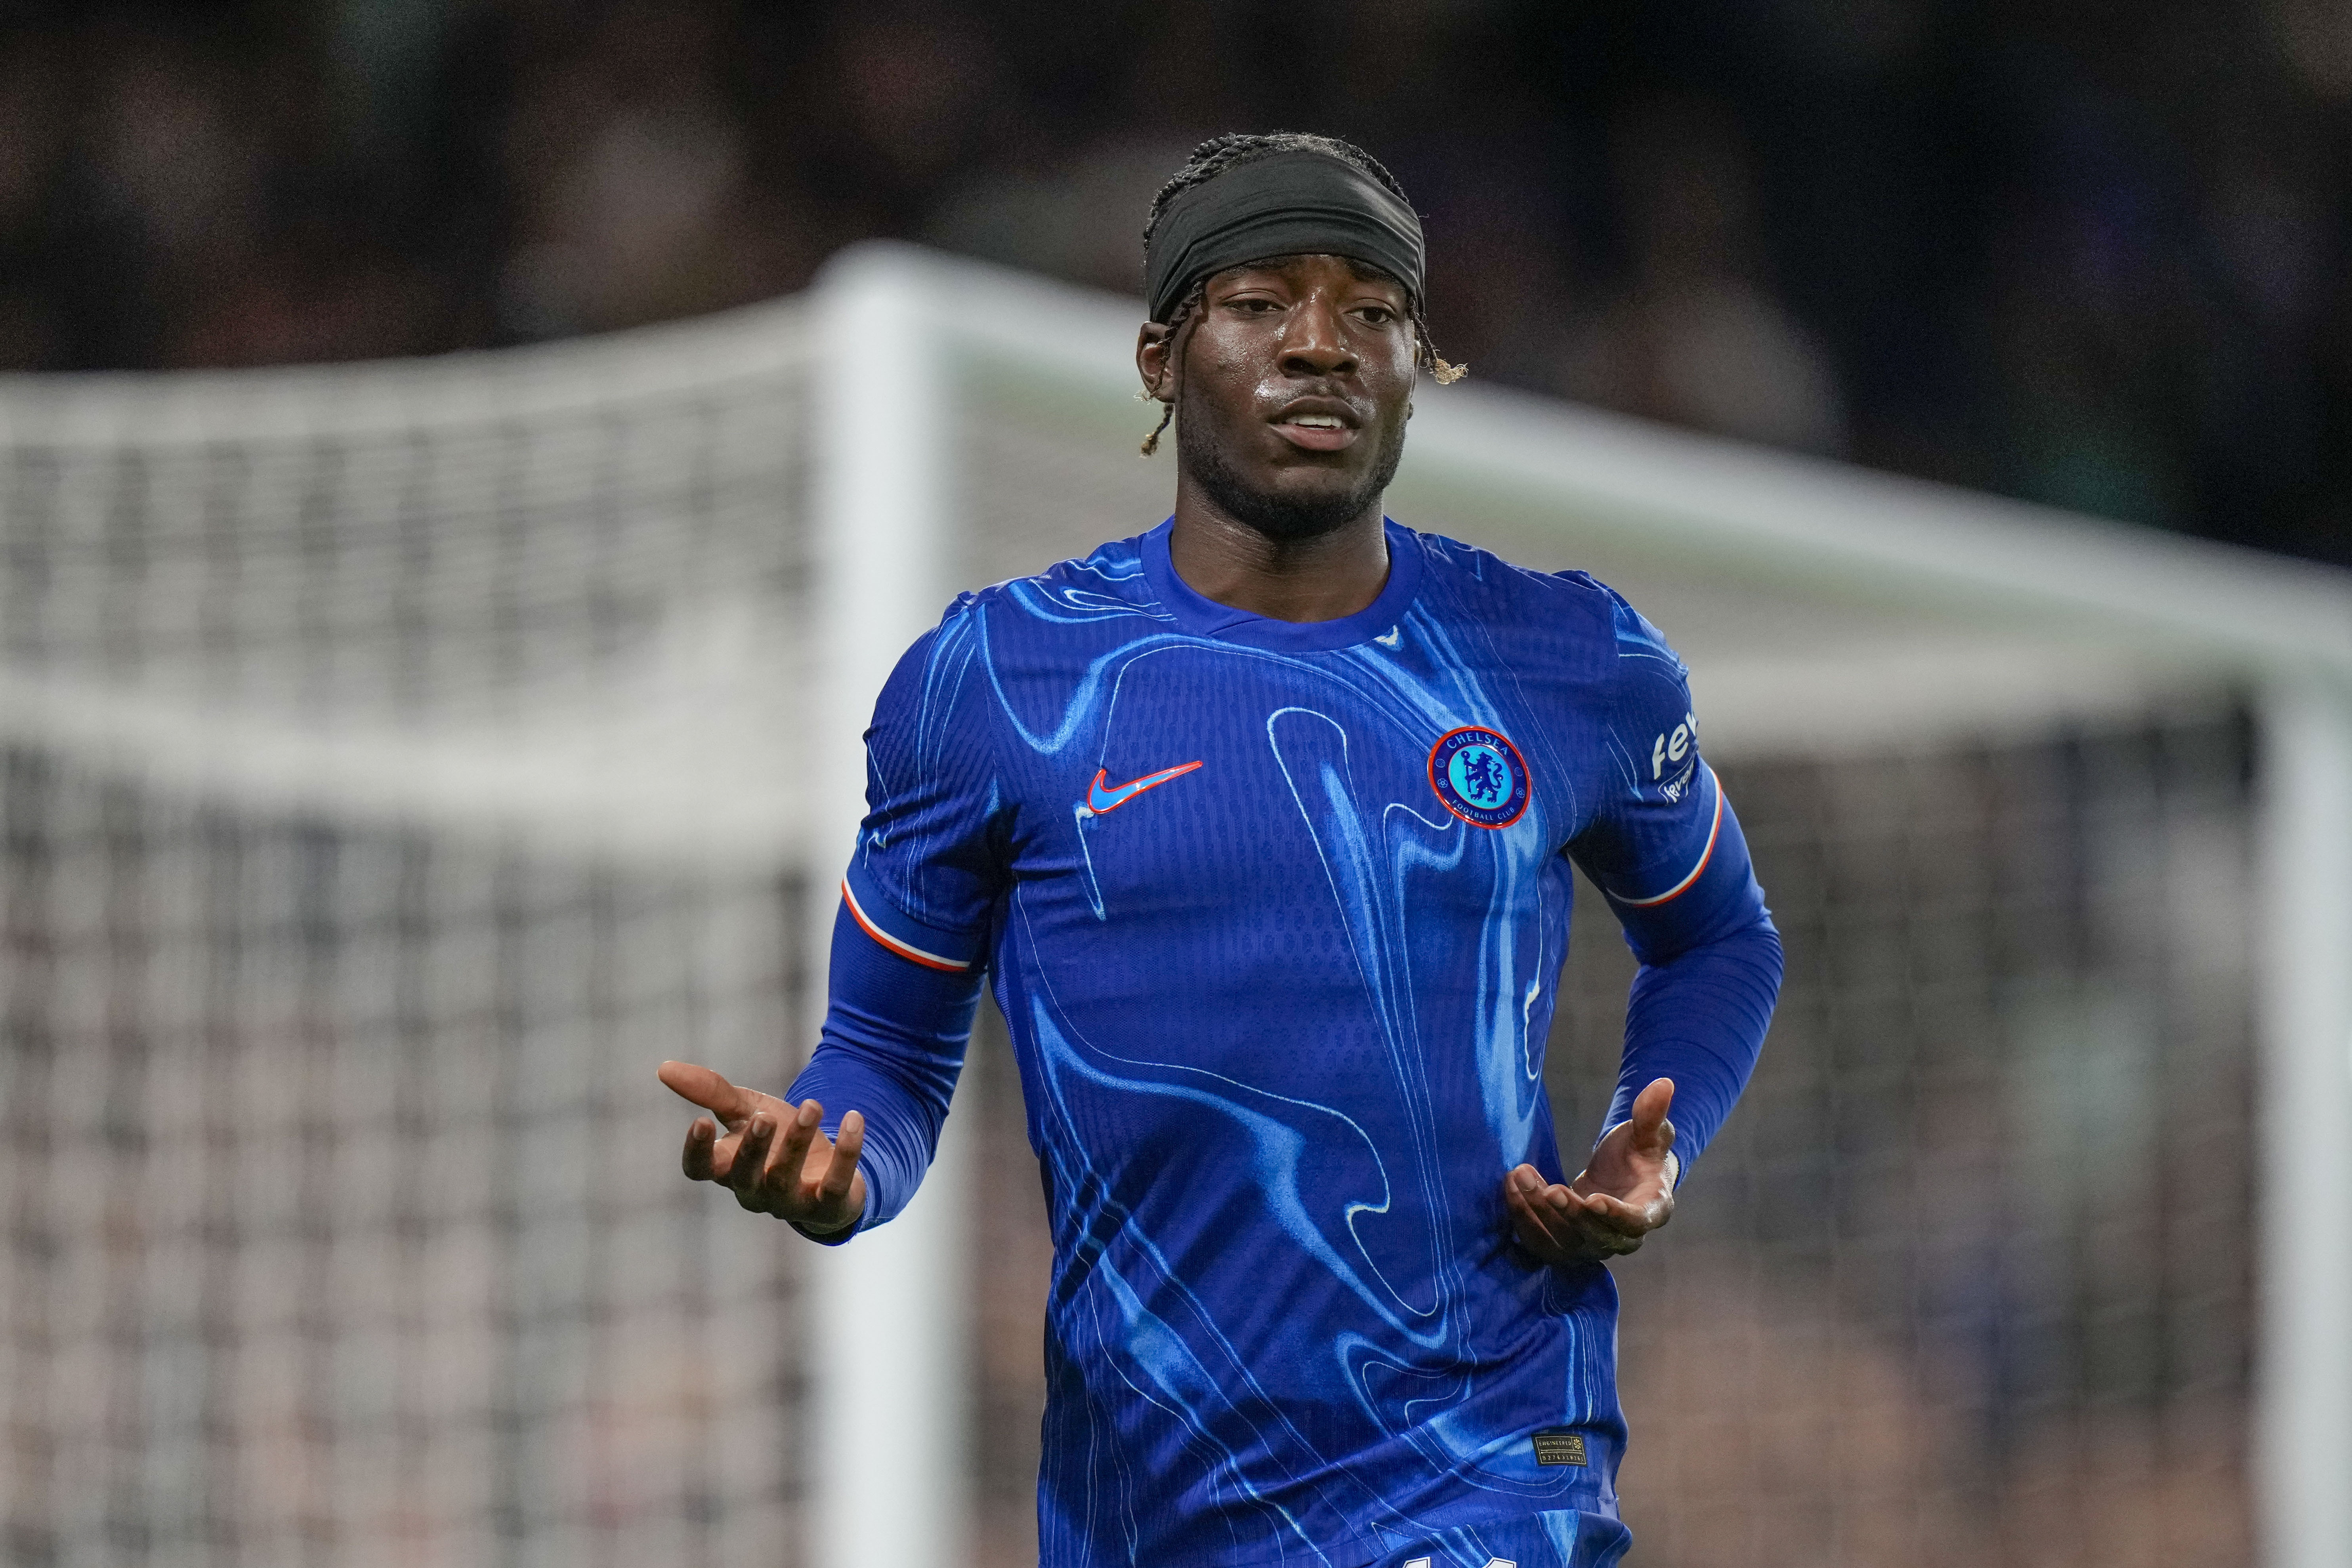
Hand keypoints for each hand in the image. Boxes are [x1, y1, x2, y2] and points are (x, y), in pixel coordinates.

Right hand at [658, 1060, 868, 1235]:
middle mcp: (754, 1191)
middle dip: (753, 1148)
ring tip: (812, 1105)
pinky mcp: (828, 1204)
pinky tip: (853, 1119)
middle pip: (744, 1176)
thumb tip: (663, 1068)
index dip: (695, 1151)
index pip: (699, 1170)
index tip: (700, 1121)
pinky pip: (835, 1184)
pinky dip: (846, 1152)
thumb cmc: (776, 1138)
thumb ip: (711, 1093)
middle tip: (765, 1116)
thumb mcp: (746, 1110)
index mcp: (727, 1168)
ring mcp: (790, 1202)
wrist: (826, 1167)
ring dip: (798, 1141)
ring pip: (787, 1177)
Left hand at [1503, 1077, 1677, 1265]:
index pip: (1635, 1222)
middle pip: (1597, 1235)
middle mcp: (1623, 1238)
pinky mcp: (1566, 1247)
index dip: (1615, 1214)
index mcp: (1651, 1211)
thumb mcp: (1648, 1133)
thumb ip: (1652, 1115)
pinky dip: (1524, 1219)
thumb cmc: (1638, 1155)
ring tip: (1520, 1178)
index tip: (1593, 1198)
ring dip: (1540, 1213)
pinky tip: (1512, 1190)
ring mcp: (1593, 1247)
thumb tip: (1663, 1083)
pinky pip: (1543, 1243)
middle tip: (1547, 1187)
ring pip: (1566, 1241)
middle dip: (1570, 1212)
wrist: (1621, 1178)